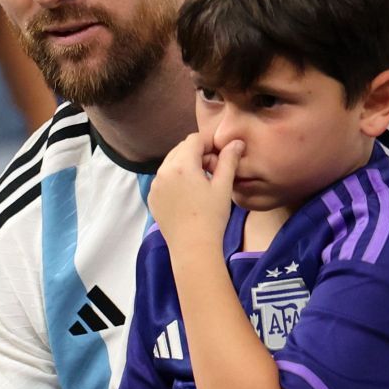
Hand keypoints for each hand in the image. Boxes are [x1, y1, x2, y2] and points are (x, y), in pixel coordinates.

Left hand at [147, 134, 239, 251]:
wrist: (193, 248)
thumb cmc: (211, 217)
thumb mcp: (223, 187)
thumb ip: (229, 160)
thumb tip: (236, 142)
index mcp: (181, 165)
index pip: (194, 139)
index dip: (210, 145)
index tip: (220, 158)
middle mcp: (163, 172)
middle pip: (181, 149)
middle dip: (197, 154)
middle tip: (213, 171)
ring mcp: (154, 186)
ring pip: (171, 164)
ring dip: (186, 166)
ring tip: (202, 184)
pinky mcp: (152, 198)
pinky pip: (163, 179)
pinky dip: (175, 180)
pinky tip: (188, 196)